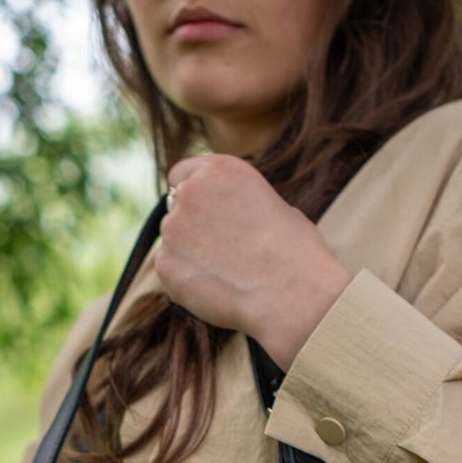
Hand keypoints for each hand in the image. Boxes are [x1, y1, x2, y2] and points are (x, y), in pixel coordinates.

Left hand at [157, 154, 351, 368]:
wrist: (292, 292)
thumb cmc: (296, 252)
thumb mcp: (276, 207)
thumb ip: (243, 205)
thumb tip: (235, 217)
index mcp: (220, 170)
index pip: (182, 175)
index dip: (191, 196)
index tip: (202, 215)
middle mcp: (190, 192)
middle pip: (175, 210)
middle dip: (191, 229)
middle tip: (221, 254)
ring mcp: (173, 228)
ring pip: (172, 243)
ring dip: (190, 256)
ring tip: (227, 276)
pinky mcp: (165, 264)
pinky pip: (169, 272)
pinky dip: (185, 282)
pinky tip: (217, 291)